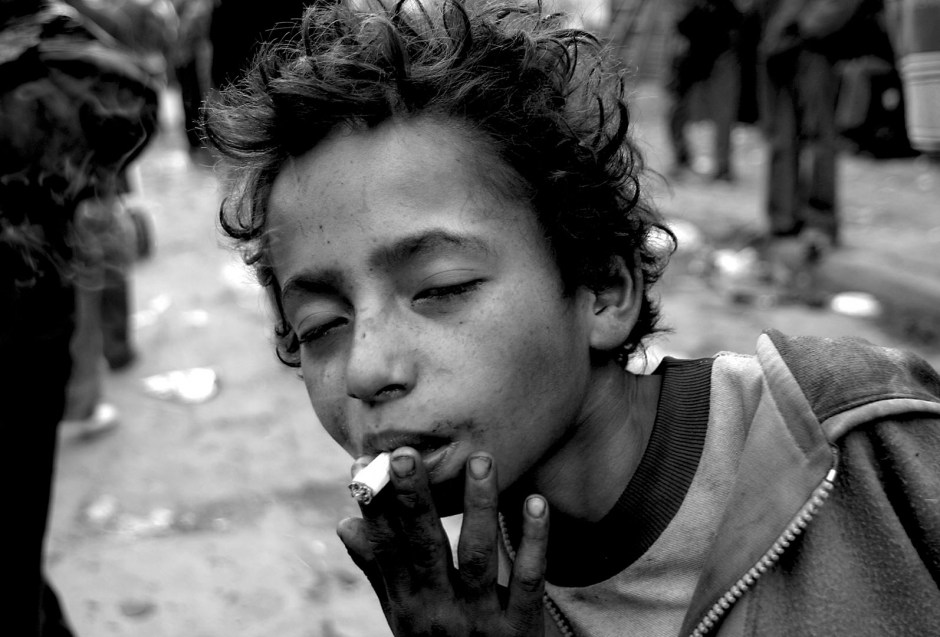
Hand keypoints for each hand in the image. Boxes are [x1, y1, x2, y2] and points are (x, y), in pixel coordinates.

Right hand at [337, 448, 549, 635]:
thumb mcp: (404, 617)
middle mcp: (438, 612)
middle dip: (414, 500)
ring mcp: (481, 621)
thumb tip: (345, 523)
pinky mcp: (521, 629)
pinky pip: (529, 580)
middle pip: (424, 548)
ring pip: (477, 557)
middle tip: (405, 453)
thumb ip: (380, 570)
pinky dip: (534, 541)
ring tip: (481, 461)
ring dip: (478, 507)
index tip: (362, 464)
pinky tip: (536, 502)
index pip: (386, 549)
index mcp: (408, 605)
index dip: (374, 507)